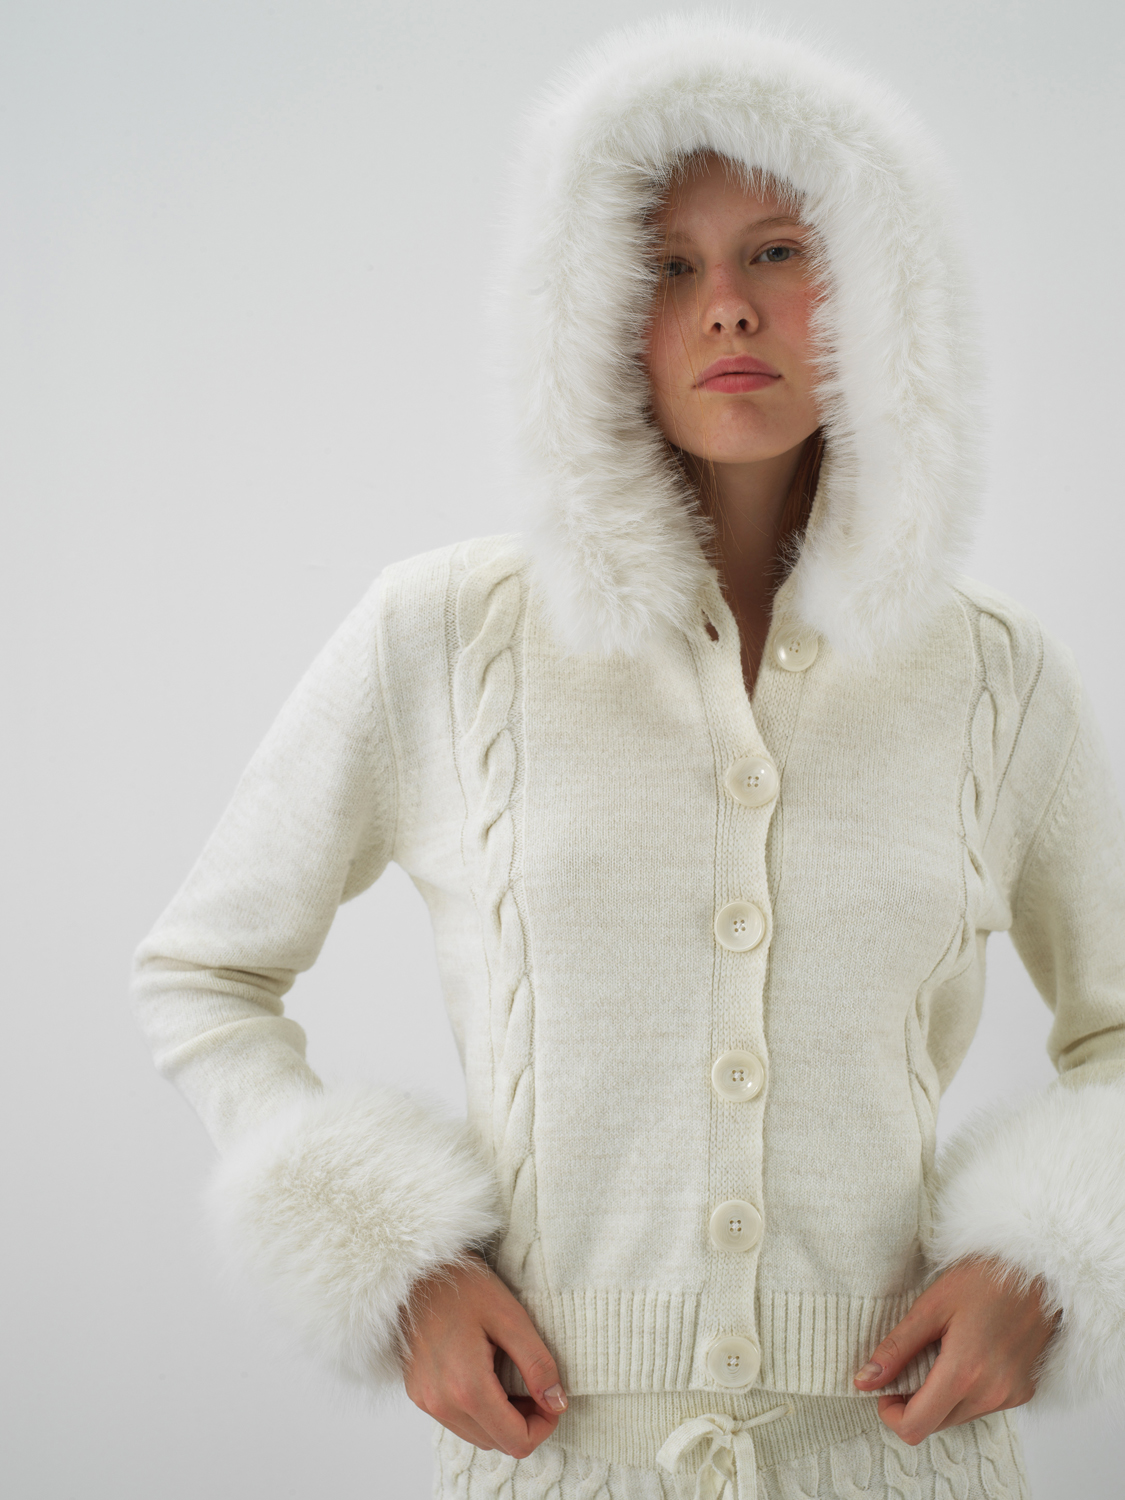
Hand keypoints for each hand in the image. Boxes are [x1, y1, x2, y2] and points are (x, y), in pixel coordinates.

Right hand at [399, 1251, 567, 1457]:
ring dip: (501, 1418)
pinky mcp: (417, 1393)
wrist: (415, 1269)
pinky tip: (486, 1376)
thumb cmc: (464, 1285)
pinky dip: (478, 1411)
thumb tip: (558, 1404)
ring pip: (477, 1435)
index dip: (543, 1426)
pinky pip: (456, 1420)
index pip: (516, 1442)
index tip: (551, 1398)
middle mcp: (441, 1404)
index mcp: (467, 1388)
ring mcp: (425, 1401)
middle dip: (524, 1421)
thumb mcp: (510, 1317)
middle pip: (497, 1443)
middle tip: (534, 1384)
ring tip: (510, 1378)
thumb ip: (537, 1364)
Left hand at [853, 1257, 1059, 1444]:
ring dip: (937, 1398)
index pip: (917, 1426)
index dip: (891, 1413)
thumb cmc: (985, 1279)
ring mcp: (1011, 1397)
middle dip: (912, 1404)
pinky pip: (981, 1407)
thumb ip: (897, 1348)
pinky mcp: (1023, 1393)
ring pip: (957, 1418)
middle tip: (906, 1366)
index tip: (884, 1389)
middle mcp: (991, 1395)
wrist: (1040, 1271)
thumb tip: (863, 1381)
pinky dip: (962, 1393)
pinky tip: (963, 1357)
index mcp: (964, 1374)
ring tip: (938, 1354)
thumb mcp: (931, 1306)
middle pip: (935, 1425)